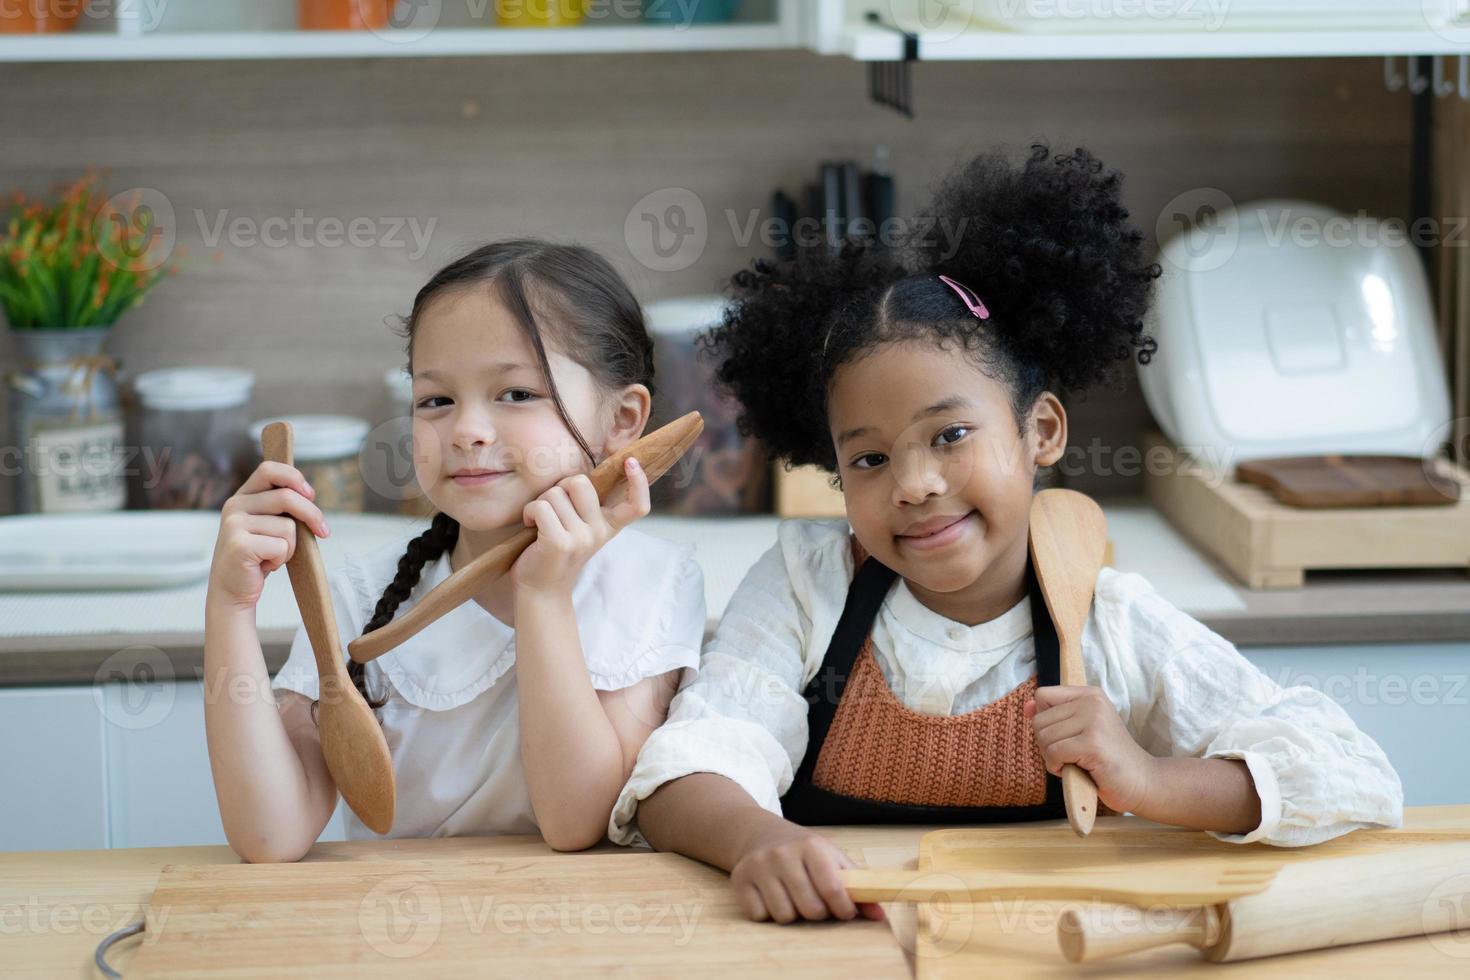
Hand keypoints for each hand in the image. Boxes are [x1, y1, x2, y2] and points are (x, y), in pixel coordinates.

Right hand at [209, 461, 328, 609]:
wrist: (233, 591)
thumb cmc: (257, 557)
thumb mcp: (269, 525)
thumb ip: (283, 508)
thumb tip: (309, 495)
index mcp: (242, 496)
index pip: (269, 469)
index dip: (294, 477)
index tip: (311, 494)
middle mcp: (234, 506)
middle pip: (287, 497)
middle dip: (312, 515)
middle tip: (323, 531)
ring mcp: (234, 525)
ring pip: (288, 527)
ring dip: (290, 547)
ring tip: (272, 556)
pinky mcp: (239, 545)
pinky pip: (282, 546)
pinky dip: (282, 559)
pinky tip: (264, 566)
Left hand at [511, 457, 649, 596]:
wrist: (540, 590)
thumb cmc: (556, 550)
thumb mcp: (581, 529)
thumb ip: (586, 505)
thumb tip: (579, 475)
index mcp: (608, 527)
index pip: (637, 506)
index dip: (639, 482)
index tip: (631, 462)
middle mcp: (600, 532)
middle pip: (580, 482)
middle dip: (559, 487)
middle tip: (553, 507)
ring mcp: (581, 539)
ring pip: (555, 493)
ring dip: (540, 503)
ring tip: (540, 522)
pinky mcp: (560, 543)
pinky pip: (541, 507)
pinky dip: (530, 512)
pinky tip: (531, 526)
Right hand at [730, 819, 886, 923]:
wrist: (758, 834)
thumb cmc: (802, 851)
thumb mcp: (831, 857)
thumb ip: (856, 885)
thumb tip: (879, 914)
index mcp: (812, 846)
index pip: (832, 887)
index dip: (843, 908)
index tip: (845, 912)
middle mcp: (783, 854)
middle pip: (809, 908)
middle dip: (818, 913)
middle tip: (816, 903)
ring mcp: (759, 866)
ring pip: (784, 915)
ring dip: (792, 914)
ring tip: (793, 898)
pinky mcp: (740, 879)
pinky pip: (759, 915)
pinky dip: (767, 913)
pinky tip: (771, 896)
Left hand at [1025, 686, 1154, 815]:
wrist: (1143, 782)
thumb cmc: (1108, 760)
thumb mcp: (1080, 731)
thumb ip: (1053, 717)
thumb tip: (1026, 707)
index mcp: (1090, 694)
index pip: (1042, 696)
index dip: (1044, 721)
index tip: (1063, 737)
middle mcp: (1092, 702)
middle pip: (1039, 720)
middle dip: (1047, 745)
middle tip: (1071, 756)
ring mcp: (1094, 721)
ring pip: (1044, 738)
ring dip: (1052, 758)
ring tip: (1077, 763)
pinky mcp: (1093, 743)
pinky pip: (1053, 753)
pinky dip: (1057, 767)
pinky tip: (1077, 770)